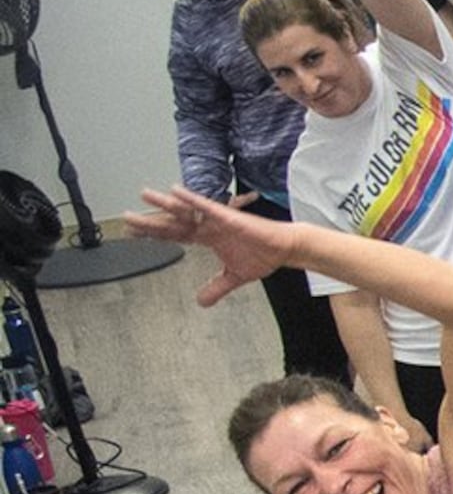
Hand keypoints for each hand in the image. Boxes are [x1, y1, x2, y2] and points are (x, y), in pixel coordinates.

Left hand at [124, 186, 293, 304]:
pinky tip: (175, 191)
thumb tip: (201, 302)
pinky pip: (206, 206)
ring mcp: (217, 220)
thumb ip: (216, 287)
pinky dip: (191, 199)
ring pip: (185, 211)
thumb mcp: (234, 277)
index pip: (175, 236)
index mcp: (208, 238)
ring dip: (164, 204)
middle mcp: (208, 226)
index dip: (155, 236)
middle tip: (126, 219)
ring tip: (144, 195)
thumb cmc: (264, 256)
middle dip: (150, 222)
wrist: (286, 249)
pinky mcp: (229, 216)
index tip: (134, 235)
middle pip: (173, 223)